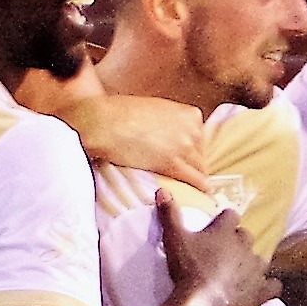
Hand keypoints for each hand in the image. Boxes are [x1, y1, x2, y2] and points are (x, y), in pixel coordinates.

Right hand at [54, 90, 212, 191]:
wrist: (104, 122)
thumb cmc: (122, 114)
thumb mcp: (156, 110)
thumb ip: (171, 123)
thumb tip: (172, 138)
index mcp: (189, 114)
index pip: (201, 139)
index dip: (191, 150)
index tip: (184, 158)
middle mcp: (192, 129)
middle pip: (201, 155)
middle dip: (191, 164)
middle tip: (180, 173)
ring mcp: (184, 147)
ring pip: (199, 169)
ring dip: (192, 178)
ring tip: (188, 188)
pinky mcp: (172, 164)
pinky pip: (194, 180)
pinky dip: (199, 189)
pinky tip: (202, 195)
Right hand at [158, 201, 266, 305]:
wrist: (201, 304)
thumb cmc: (187, 269)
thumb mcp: (174, 239)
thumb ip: (170, 215)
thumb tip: (162, 191)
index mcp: (226, 231)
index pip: (231, 215)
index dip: (224, 220)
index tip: (217, 226)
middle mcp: (246, 246)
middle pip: (246, 237)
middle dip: (237, 243)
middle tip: (223, 253)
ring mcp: (256, 269)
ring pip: (260, 260)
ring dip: (251, 263)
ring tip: (239, 272)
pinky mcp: (261, 291)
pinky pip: (273, 286)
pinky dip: (268, 287)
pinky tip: (260, 290)